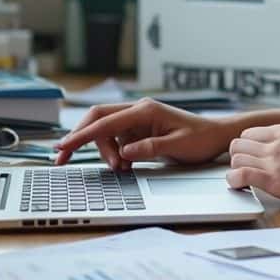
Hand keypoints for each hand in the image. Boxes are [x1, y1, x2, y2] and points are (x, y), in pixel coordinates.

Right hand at [54, 98, 234, 168]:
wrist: (215, 136)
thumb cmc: (200, 139)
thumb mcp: (177, 146)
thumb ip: (150, 148)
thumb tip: (124, 153)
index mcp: (145, 110)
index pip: (105, 121)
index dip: (82, 135)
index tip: (64, 147)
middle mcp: (138, 111)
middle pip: (98, 120)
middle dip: (79, 138)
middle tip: (63, 158)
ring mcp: (137, 120)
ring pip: (106, 133)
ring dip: (105, 152)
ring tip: (120, 169)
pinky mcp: (138, 130)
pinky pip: (116, 140)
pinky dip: (114, 154)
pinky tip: (124, 165)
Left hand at [225, 124, 279, 210]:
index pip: (249, 133)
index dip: (248, 149)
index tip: (252, 161)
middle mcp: (276, 142)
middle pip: (237, 144)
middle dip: (238, 159)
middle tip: (247, 172)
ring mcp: (273, 160)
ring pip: (235, 158)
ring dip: (236, 170)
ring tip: (246, 183)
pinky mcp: (273, 180)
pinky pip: (239, 176)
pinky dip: (235, 182)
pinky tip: (242, 188)